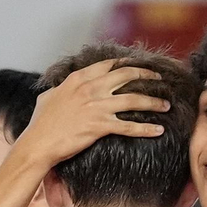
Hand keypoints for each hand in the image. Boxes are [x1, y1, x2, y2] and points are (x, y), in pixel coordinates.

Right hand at [16, 59, 169, 167]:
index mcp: (79, 78)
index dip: (127, 63)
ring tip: (167, 105)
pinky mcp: (101, 126)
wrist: (39, 143)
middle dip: (147, 75)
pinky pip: (130, 126)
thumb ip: (60, 88)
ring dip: (154, 102)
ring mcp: (97, 106)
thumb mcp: (48, 97)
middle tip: (160, 79)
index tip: (139, 64)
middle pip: (127, 76)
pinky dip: (146, 128)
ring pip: (134, 99)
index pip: (109, 64)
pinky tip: (159, 130)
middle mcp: (91, 88)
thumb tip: (60, 87)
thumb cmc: (40, 123)